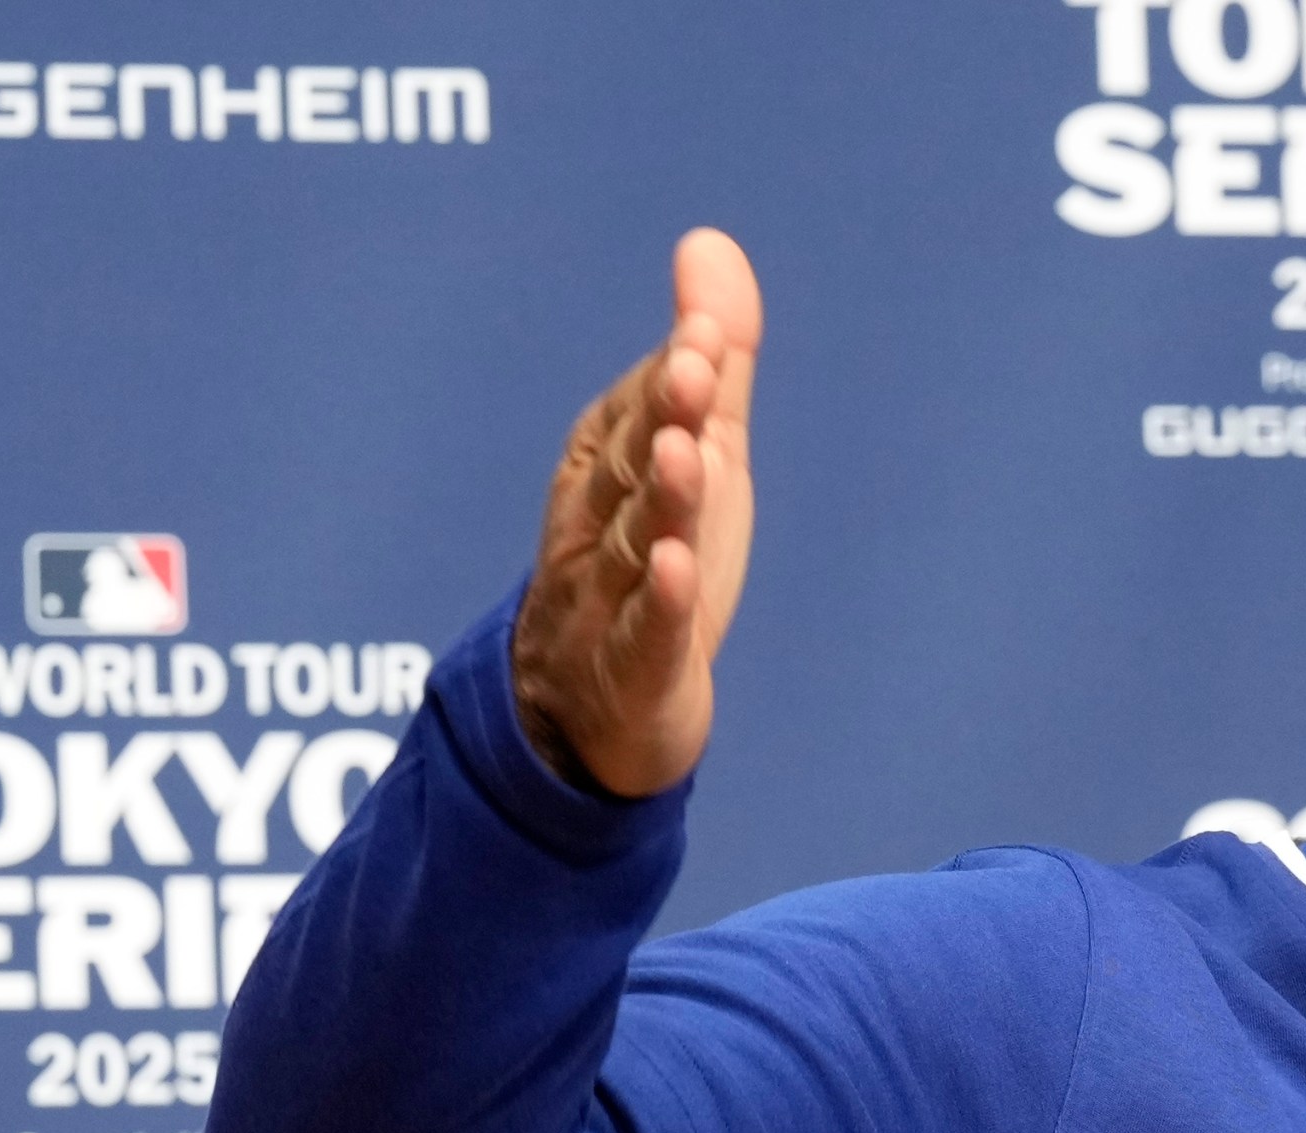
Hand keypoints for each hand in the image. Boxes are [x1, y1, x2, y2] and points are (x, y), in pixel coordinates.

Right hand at [511, 229, 761, 796]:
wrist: (595, 718)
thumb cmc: (653, 566)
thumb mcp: (694, 459)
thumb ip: (709, 363)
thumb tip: (709, 241)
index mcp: (608, 471)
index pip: (635, 413)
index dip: (670, 375)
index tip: (703, 330)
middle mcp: (598, 527)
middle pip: (629, 466)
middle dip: (659, 413)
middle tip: (693, 363)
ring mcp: (609, 602)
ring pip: (635, 543)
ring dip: (661, 498)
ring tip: (685, 451)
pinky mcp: (636, 673)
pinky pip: (645, 635)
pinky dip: (658, 603)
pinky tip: (676, 567)